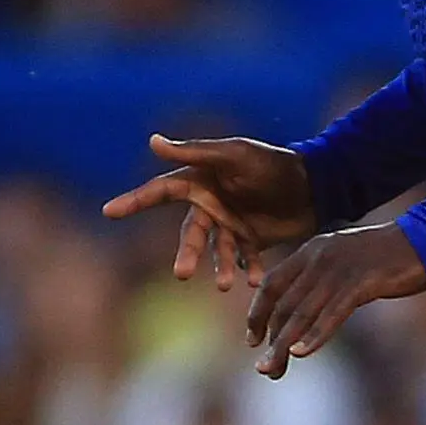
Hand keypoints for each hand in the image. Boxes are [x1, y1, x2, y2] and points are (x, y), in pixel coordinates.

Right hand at [100, 134, 318, 289]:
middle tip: (182, 274)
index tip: (109, 211)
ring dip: (220, 267)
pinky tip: (254, 281)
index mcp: (200, 180)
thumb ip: (196, 151)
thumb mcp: (235, 154)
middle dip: (186, 253)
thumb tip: (152, 141)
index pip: (160, 191)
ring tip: (226, 283)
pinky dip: (249, 270)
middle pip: (190, 233)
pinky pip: (244, 259)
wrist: (316, 183)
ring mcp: (230, 223)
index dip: (134, 200)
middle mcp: (211, 204)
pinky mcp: (252, 239)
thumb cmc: (273, 163)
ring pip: (217, 251)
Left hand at [243, 223, 425, 376]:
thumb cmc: (387, 257)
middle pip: (284, 304)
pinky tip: (301, 353)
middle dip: (270, 339)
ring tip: (272, 370)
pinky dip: (314, 336)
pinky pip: (331, 314)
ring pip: (302, 314)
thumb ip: (321, 278)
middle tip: (263, 368)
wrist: (425, 241)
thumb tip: (301, 310)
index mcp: (312, 250)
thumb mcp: (345, 260)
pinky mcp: (361, 283)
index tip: (253, 339)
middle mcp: (319, 257)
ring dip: (283, 346)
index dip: (258, 313)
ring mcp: (340, 269)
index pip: (272, 283)